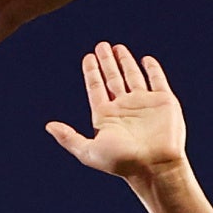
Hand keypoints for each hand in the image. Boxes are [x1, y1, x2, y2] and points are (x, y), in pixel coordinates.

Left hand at [47, 44, 189, 183]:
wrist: (155, 166)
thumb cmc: (122, 162)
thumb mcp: (89, 151)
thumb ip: (69, 137)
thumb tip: (48, 126)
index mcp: (106, 116)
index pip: (96, 88)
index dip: (92, 72)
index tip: (88, 57)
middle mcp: (124, 107)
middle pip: (112, 78)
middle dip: (106, 62)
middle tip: (101, 45)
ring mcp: (144, 103)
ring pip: (132, 76)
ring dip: (125, 62)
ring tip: (118, 48)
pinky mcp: (164, 102)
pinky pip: (157, 80)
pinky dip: (152, 69)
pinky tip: (146, 59)